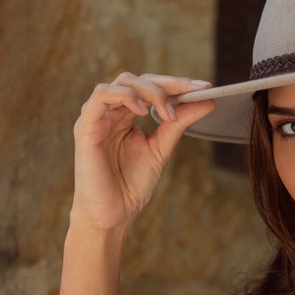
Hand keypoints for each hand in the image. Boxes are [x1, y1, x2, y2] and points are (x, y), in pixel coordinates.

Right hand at [71, 72, 215, 231]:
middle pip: (138, 79)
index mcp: (127, 116)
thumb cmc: (131, 186)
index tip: (205, 87)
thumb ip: (179, 124)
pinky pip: (101, 96)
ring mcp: (97, 117)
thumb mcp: (162, 149)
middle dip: (169, 83)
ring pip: (122, 83)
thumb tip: (208, 101)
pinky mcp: (86, 126)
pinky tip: (143, 111)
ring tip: (168, 113)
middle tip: (194, 91)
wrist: (112, 215)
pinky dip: (125, 96)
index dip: (177, 84)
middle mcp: (111, 112)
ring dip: (151, 92)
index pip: (151, 87)